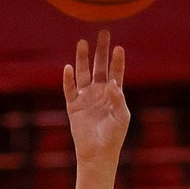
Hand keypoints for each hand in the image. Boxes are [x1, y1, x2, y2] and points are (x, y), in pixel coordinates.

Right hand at [63, 32, 129, 167]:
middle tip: (103, 33)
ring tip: (82, 42)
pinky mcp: (73, 106)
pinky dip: (68, 79)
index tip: (118, 48)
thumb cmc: (113, 137)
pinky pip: (69, 89)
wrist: (98, 155)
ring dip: (82, 58)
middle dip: (101, 50)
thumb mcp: (121, 116)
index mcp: (113, 94)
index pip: (115, 72)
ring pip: (83, 73)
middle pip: (99, 66)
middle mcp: (99, 92)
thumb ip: (118, 98)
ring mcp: (85, 98)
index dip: (117, 60)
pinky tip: (68, 68)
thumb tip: (110, 81)